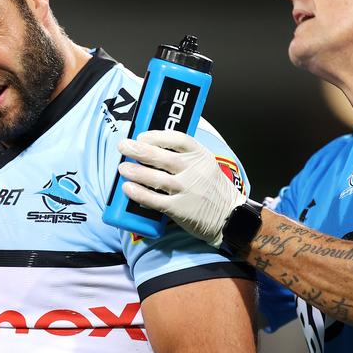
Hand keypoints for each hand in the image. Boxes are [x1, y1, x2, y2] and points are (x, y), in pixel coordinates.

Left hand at [117, 130, 244, 247]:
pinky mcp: (180, 209)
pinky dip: (139, 194)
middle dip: (139, 150)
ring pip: (157, 178)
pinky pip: (155, 200)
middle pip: (163, 158)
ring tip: (122, 168)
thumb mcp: (205, 163)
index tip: (141, 136)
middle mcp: (194, 171)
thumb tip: (152, 144)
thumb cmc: (212, 187)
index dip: (156, 136)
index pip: (178, 139)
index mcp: (200, 155)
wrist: (230, 217)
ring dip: (136, 172)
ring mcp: (187, 190)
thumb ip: (184, 154)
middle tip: (123, 146)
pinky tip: (128, 188)